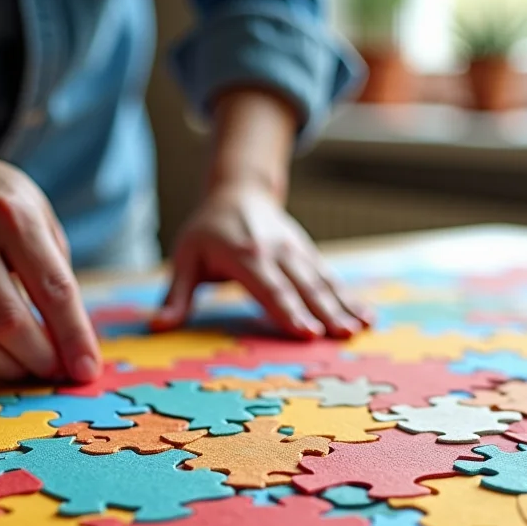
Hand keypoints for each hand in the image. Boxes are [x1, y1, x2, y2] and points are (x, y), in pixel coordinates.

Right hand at [0, 139, 100, 381]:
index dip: (73, 337)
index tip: (85, 370)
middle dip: (37, 359)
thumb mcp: (38, 216)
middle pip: (6, 321)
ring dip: (0, 367)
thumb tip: (74, 348)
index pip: (53, 290)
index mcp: (10, 213)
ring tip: (19, 367)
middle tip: (51, 371)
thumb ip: (56, 276)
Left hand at [151, 183, 372, 338]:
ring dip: (344, 305)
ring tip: (362, 327)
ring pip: (323, 282)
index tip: (306, 333)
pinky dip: (351, 296)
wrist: (239, 190)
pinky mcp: (308, 254)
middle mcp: (277, 253)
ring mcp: (297, 252)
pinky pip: (331, 277)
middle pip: (303, 286)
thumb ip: (176, 295)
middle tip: (343, 335)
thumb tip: (158, 326)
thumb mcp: (185, 258)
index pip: (269, 288)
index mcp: (245, 256)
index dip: (288, 311)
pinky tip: (368, 315)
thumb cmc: (207, 231)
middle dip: (325, 311)